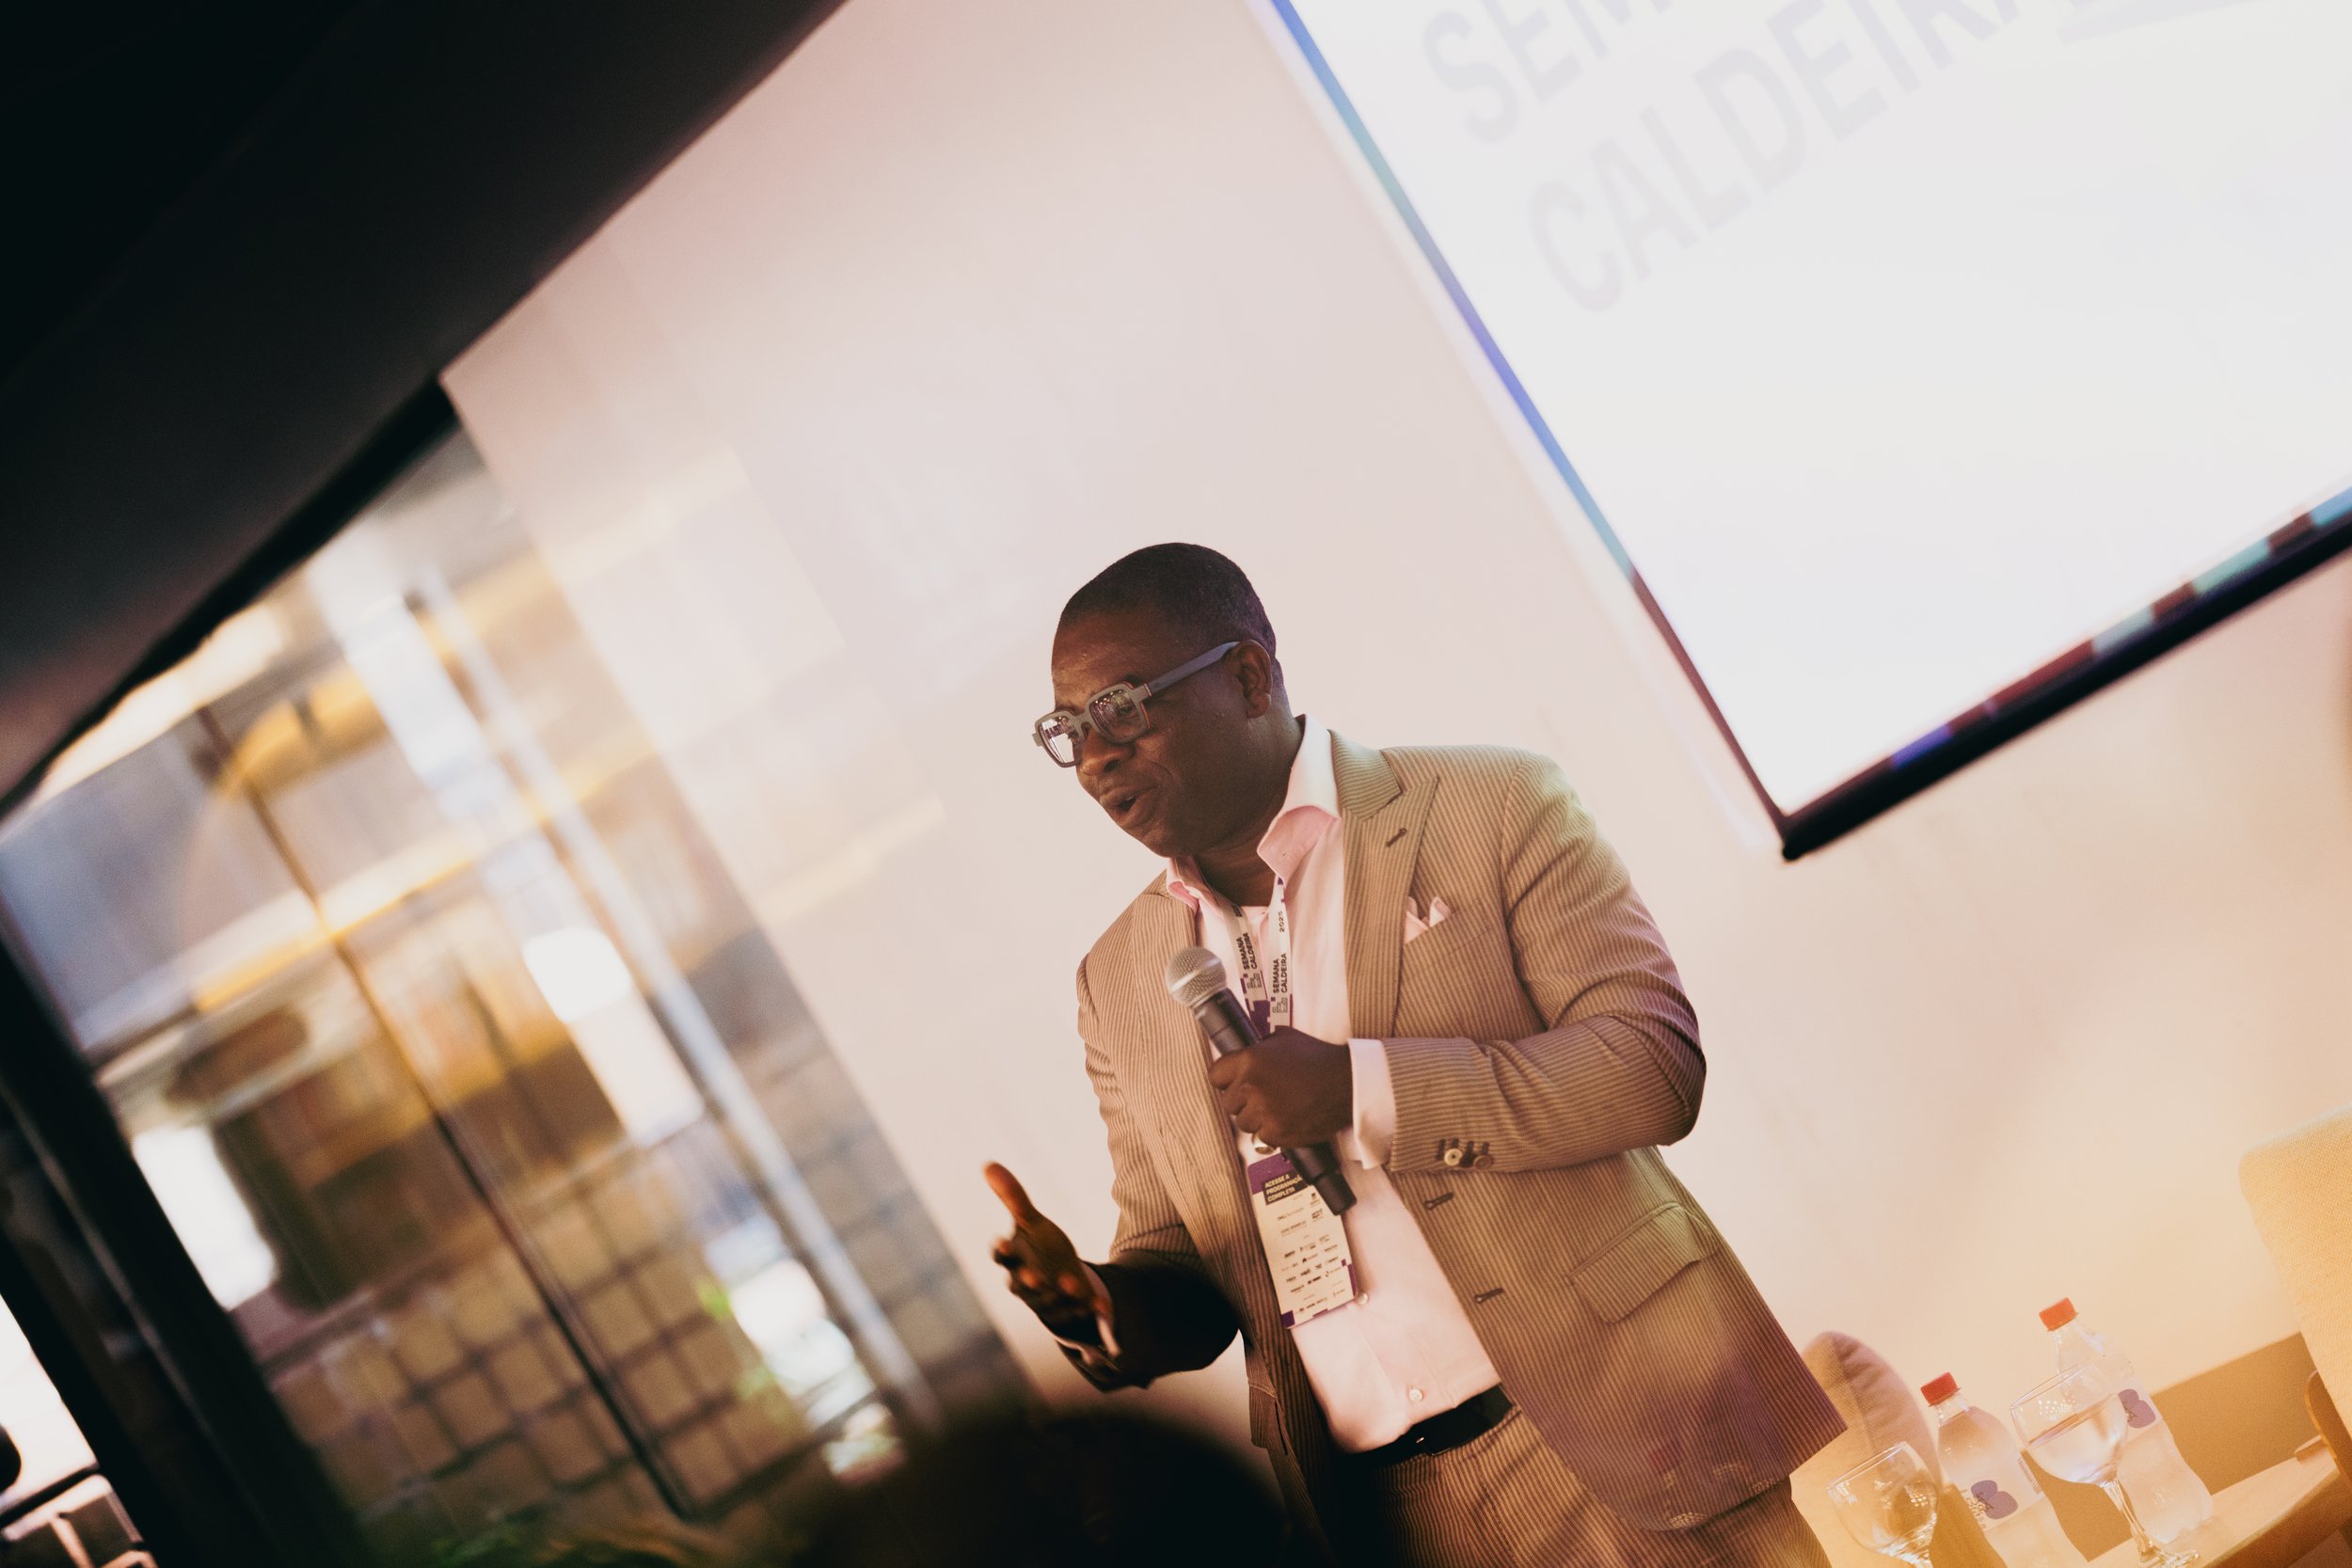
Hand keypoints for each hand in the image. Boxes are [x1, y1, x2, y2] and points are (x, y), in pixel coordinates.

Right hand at [984, 1163, 1108, 1338]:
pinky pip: (1080, 1311)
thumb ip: (1013, 1197)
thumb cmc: (1038, 1248)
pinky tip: (1102, 1305)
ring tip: (1072, 1283)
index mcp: (1014, 1260)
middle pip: (1022, 1285)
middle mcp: (1025, 1284)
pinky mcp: (1069, 1311)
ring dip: (1060, 1294)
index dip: (1001, 1251)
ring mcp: (1047, 1301)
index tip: (1003, 1242)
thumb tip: (988, 1164)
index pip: (1002, 1257)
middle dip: (1030, 1282)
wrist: (1058, 1282)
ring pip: (1050, 1301)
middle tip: (1035, 1277)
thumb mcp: (1031, 1222)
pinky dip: (1091, 1307)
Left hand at [1207, 1026, 1352, 1149]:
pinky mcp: (1276, 1132)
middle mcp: (1252, 1085)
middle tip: (1263, 1097)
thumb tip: (1250, 1049)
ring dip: (1257, 1118)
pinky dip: (1272, 1132)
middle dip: (1243, 1101)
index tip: (1235, 1084)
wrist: (1347, 1082)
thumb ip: (1261, 1045)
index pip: (1215, 1076)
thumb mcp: (1285, 1038)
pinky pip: (1261, 1138)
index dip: (1226, 1080)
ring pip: (1243, 1123)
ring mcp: (1263, 1111)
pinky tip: (1287, 1119)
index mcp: (1250, 1059)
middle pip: (1228, 1103)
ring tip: (1278, 1109)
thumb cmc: (1319, 1058)